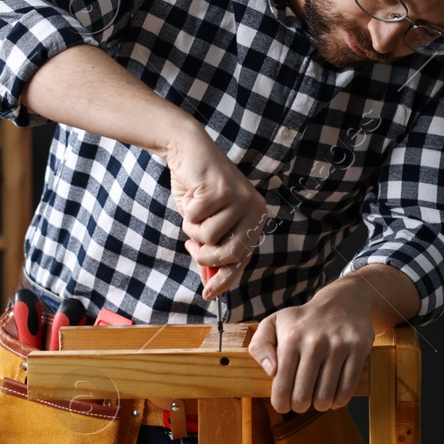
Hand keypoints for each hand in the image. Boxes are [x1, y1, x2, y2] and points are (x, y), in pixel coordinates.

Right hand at [163, 122, 265, 298]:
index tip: (209, 294)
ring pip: (209, 238)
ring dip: (192, 229)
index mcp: (256, 218)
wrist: (188, 150)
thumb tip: (210, 284)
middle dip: (204, 256)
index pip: (243, 258)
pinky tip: (192, 195)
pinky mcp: (222, 191)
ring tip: (194, 210)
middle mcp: (255, 209)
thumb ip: (212, 250)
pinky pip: (196, 220)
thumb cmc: (198, 189)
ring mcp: (240, 199)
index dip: (225, 278)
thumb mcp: (207, 223)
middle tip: (191, 245)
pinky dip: (187, 212)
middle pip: (229, 254)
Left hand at [249, 285, 375, 413]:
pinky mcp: (358, 350)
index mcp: (291, 338)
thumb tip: (270, 371)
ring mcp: (338, 346)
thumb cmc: (303, 320)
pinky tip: (333, 397)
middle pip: (303, 396)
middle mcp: (314, 342)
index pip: (282, 385)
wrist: (342, 302)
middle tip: (301, 403)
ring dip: (320, 405)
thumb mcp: (273, 323)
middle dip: (300, 406)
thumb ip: (260, 346)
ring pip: (326, 396)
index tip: (283, 405)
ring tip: (317, 400)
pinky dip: (339, 400)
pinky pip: (347, 388)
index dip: (281, 403)